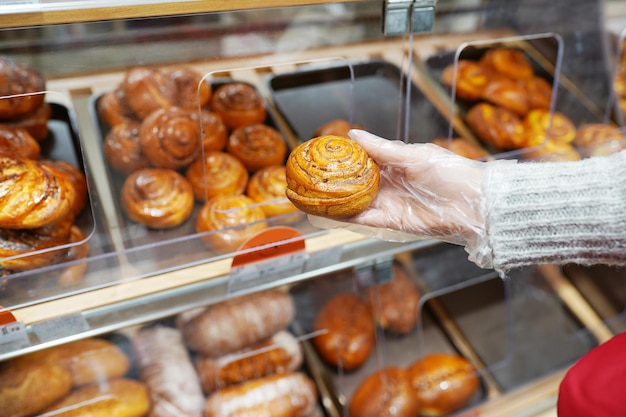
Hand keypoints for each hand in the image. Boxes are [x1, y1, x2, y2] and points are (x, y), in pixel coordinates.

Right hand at [308, 129, 495, 266]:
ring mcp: (387, 203)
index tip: (320, 153)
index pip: (361, 159)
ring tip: (307, 195)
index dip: (341, 157)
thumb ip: (382, 148)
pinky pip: (362, 219)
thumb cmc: (449, 173)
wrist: (473, 205)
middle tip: (307, 176)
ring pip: (353, 201)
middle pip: (353, 182)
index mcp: (394, 163)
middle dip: (332, 180)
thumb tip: (353, 135)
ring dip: (332, 200)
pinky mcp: (390, 222)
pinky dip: (343, 216)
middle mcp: (387, 183)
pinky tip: (324, 211)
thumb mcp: (413, 155)